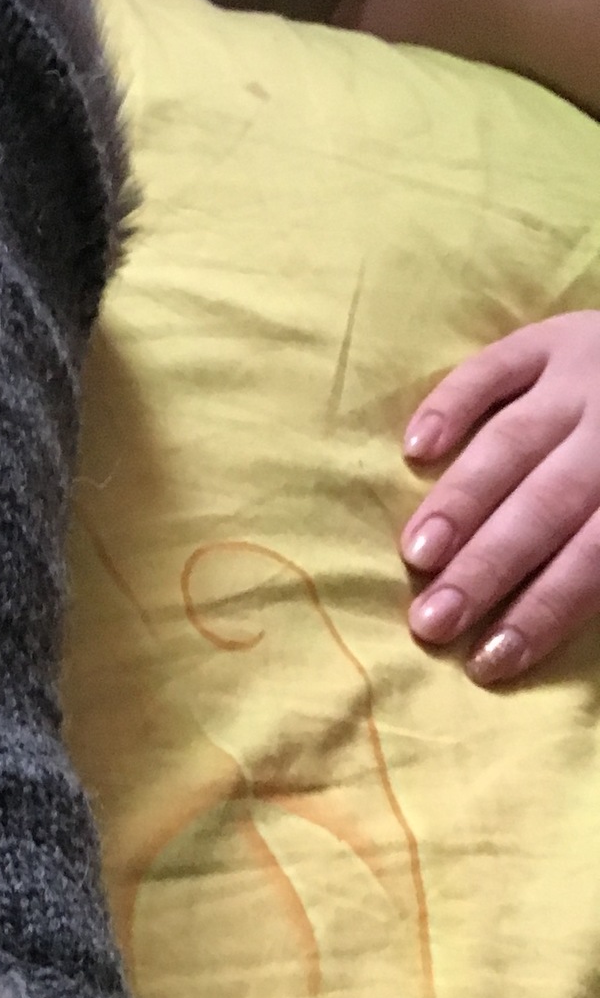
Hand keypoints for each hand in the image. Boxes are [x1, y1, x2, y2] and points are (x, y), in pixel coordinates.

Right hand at [399, 310, 599, 684]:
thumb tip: (569, 610)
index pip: (593, 558)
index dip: (541, 610)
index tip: (488, 660)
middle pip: (546, 505)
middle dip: (486, 567)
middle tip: (431, 622)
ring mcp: (582, 377)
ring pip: (513, 444)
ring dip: (459, 501)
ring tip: (414, 554)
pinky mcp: (552, 337)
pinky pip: (495, 368)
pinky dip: (452, 405)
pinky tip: (415, 449)